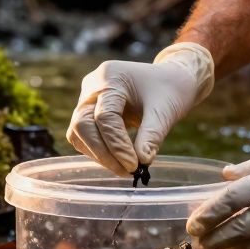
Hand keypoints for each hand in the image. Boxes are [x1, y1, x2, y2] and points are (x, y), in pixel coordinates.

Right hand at [66, 42, 214, 174]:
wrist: (170, 80)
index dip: (117, 145)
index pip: (105, 117)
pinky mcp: (89, 110)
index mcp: (112, 77)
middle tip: (126, 171)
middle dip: (102, 152)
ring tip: (124, 167)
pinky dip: (98, 150)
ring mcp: (88, 97)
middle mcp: (94, 86)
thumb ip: (152, 135)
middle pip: (82, 124)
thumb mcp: (165, 111)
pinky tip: (117, 159)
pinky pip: (84, 135)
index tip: (134, 166)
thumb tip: (141, 161)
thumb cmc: (169, 90)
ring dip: (98, 154)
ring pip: (79, 132)